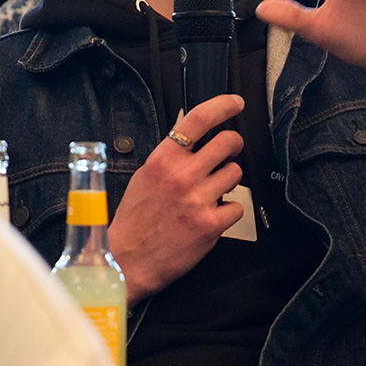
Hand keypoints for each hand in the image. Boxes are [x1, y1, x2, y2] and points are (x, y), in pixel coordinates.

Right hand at [106, 94, 245, 301]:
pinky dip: (229, 211)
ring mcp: (198, 200)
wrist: (127, 261)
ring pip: (236, 173)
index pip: (198, 119)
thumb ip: (170, 158)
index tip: (236, 104)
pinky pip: (238, 206)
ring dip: (229, 180)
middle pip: (228, 142)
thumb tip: (195, 141)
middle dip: (234, 144)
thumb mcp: (144, 177)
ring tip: (212, 191)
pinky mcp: (210, 225)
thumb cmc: (134, 221)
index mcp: (163, 160)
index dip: (223, 106)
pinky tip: (213, 215)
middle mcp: (182, 176)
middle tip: (229, 152)